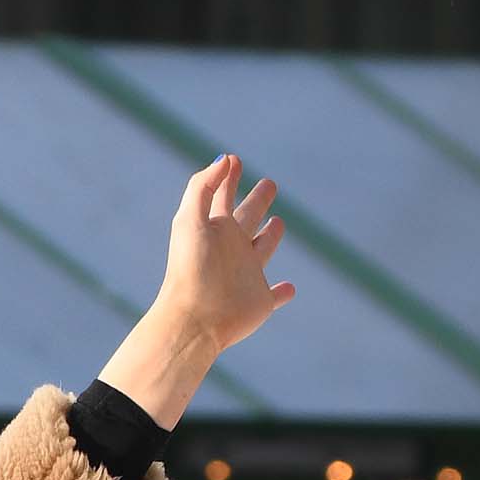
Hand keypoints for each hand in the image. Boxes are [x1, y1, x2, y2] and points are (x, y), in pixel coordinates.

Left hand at [99, 157, 295, 430]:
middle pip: (248, 217)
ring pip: (263, 250)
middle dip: (257, 200)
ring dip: (271, 236)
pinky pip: (274, 296)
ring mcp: (247, 275)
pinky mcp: (259, 301)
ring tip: (277, 223)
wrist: (193, 320)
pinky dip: (283, 293)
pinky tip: (289, 289)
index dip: (228, 178)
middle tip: (268, 184)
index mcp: (215, 230)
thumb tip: (225, 158)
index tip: (234, 160)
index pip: (223, 197)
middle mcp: (231, 250)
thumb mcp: (190, 220)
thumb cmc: (189, 270)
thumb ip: (204, 186)